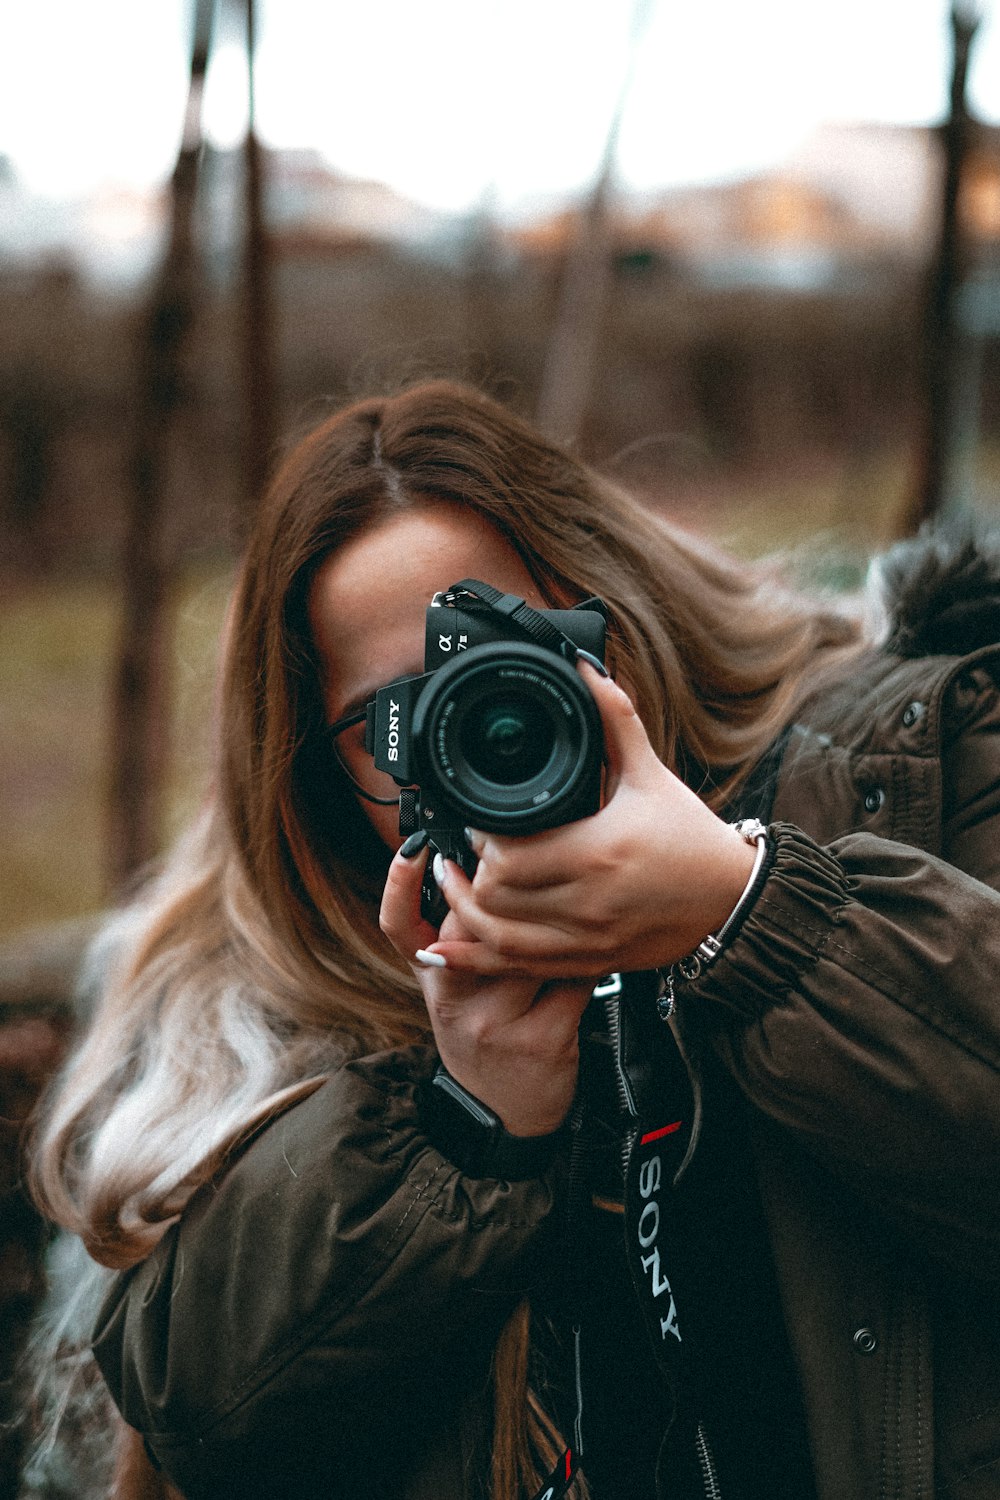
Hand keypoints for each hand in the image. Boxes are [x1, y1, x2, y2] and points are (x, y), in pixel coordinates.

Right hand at [380, 843, 592, 1135]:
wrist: (503, 1114)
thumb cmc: (484, 1034)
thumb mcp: (455, 988)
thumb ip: (456, 936)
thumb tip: (482, 865)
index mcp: (433, 981)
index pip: (400, 927)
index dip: (399, 885)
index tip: (415, 850)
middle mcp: (457, 1002)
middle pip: (476, 923)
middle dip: (510, 896)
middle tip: (536, 885)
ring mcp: (497, 1022)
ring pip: (534, 944)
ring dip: (562, 929)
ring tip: (576, 925)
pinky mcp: (541, 1038)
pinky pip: (576, 976)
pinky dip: (591, 963)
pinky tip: (595, 961)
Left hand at [420, 664, 756, 979]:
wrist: (732, 901)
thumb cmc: (692, 838)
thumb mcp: (650, 774)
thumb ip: (614, 719)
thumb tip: (587, 668)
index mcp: (599, 852)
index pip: (510, 858)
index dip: (480, 841)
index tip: (475, 822)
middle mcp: (589, 901)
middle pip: (495, 898)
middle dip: (469, 873)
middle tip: (461, 851)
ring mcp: (589, 938)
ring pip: (500, 939)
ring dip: (464, 913)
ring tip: (450, 885)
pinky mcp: (591, 963)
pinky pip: (521, 968)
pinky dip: (480, 958)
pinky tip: (452, 945)